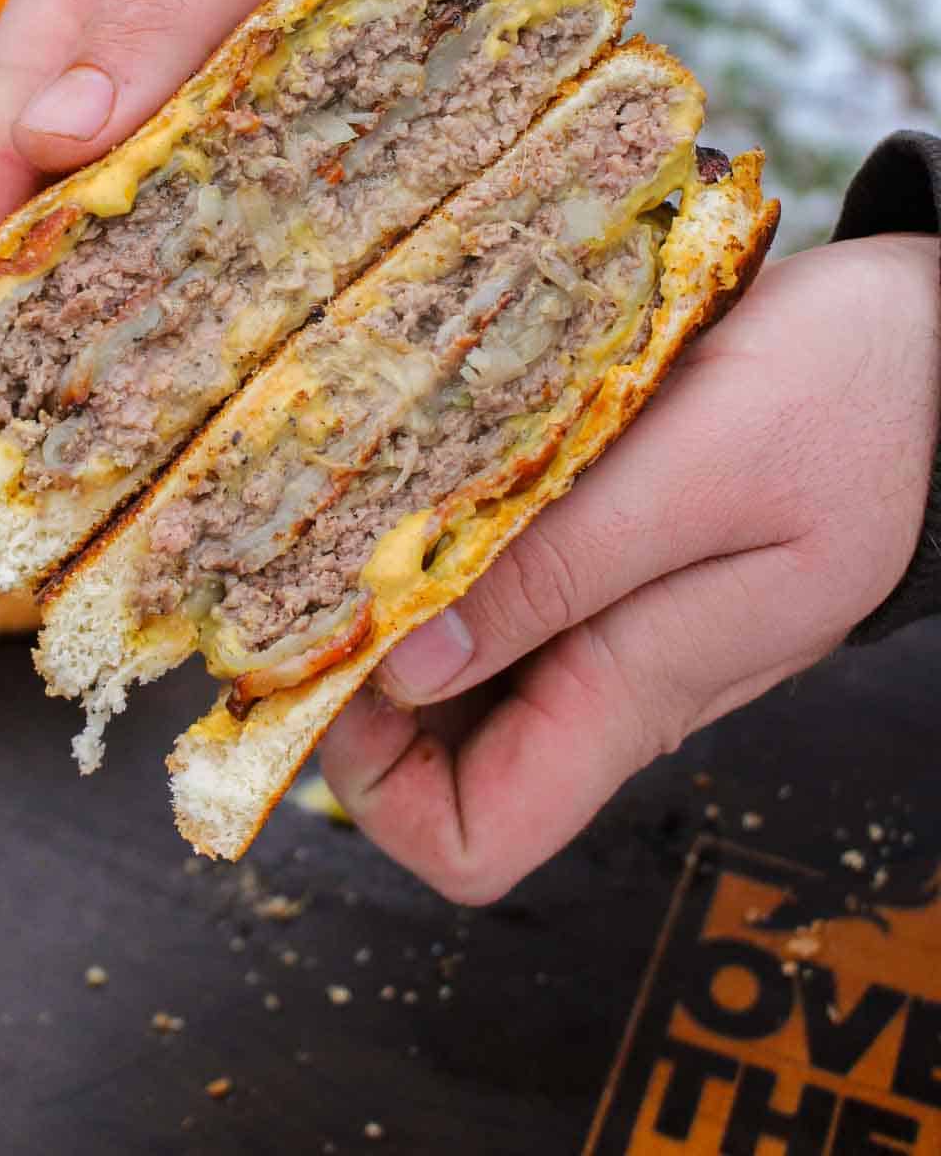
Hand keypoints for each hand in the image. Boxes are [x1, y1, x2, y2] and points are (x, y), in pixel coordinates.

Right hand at [0, 0, 587, 420]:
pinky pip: (223, 196)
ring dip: (85, 315)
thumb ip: (171, 7)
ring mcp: (205, 64)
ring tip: (52, 442)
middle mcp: (129, 31)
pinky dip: (196, 272)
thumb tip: (49, 141)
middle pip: (34, 196)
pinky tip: (193, 349)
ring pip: (125, 208)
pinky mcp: (285, 85)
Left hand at [320, 233, 939, 902]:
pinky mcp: (609, 551)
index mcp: (634, 695)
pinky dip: (446, 545)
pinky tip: (429, 467)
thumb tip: (405, 667)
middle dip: (354, 678)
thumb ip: (559, 572)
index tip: (332, 665)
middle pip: (438, 756)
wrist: (938, 347)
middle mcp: (609, 678)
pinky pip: (500, 586)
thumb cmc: (850, 400)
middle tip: (310, 559)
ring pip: (458, 666)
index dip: (374, 784)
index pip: (471, 840)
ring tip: (357, 501)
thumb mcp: (700, 474)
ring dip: (393, 602)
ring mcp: (609, 616)